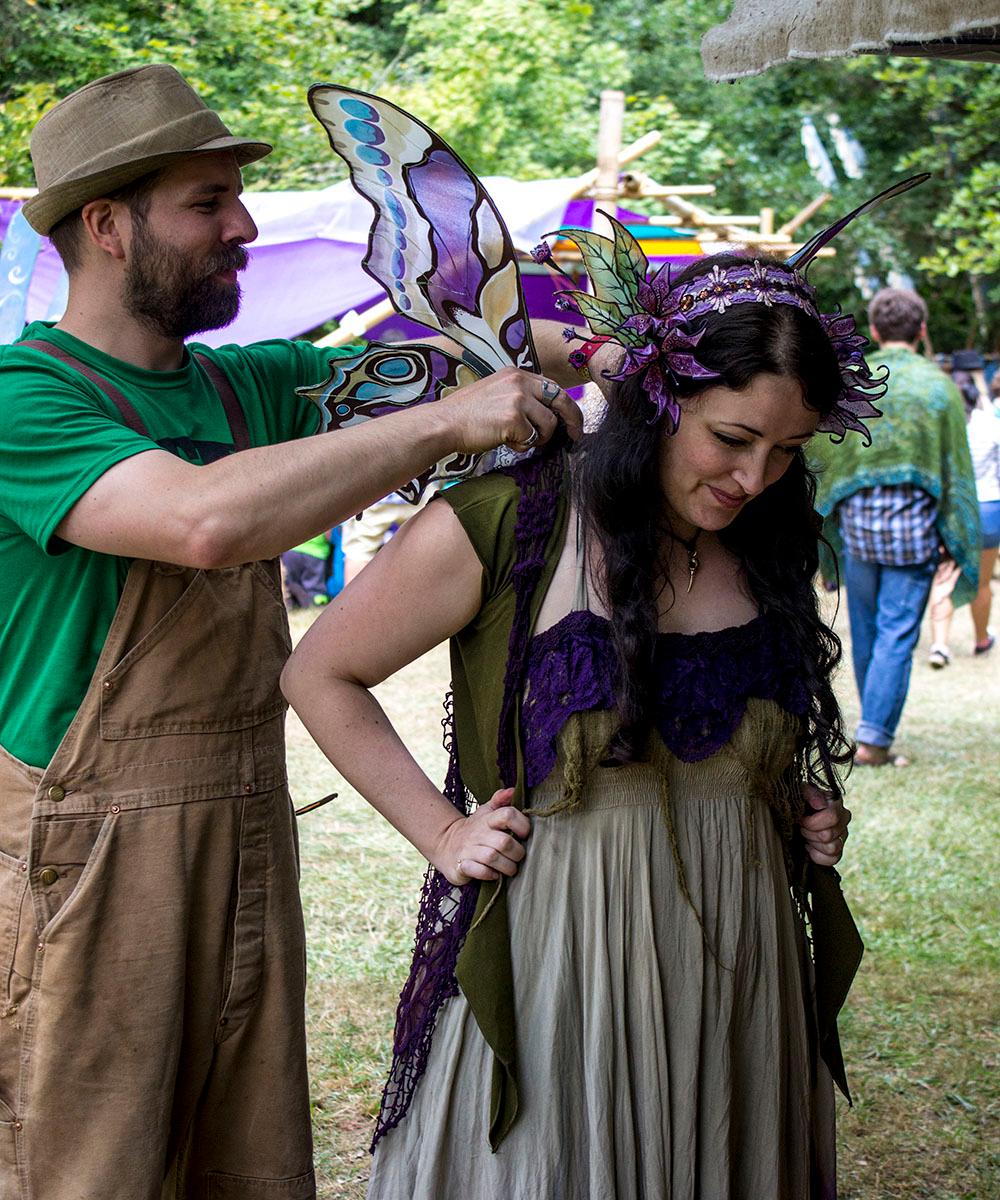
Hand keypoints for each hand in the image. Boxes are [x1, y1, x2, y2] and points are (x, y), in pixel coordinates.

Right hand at [437, 367, 581, 454]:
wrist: (444, 423)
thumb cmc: (467, 415)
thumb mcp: (496, 393)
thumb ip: (520, 397)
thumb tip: (545, 414)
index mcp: (515, 374)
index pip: (552, 387)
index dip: (565, 406)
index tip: (572, 422)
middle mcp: (519, 381)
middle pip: (561, 399)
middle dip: (572, 420)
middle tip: (575, 436)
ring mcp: (517, 398)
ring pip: (549, 423)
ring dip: (538, 438)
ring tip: (517, 440)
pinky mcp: (514, 418)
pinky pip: (532, 437)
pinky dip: (521, 445)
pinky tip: (505, 442)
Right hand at [437, 787, 531, 883]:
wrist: (445, 844)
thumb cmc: (475, 830)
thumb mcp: (486, 812)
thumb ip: (500, 801)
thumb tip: (513, 790)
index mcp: (487, 819)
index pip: (507, 815)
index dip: (522, 825)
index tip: (524, 835)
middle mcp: (478, 833)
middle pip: (504, 842)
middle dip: (517, 853)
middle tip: (518, 857)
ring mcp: (468, 849)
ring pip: (492, 857)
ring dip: (507, 867)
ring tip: (510, 869)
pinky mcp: (461, 866)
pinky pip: (478, 871)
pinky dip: (489, 874)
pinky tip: (494, 874)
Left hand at [798, 782, 851, 866]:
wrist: (794, 815)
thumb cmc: (796, 802)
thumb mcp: (799, 793)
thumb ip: (809, 793)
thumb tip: (821, 805)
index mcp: (835, 802)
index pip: (832, 817)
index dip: (812, 822)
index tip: (800, 820)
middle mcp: (844, 818)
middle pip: (828, 835)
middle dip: (809, 833)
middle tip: (801, 827)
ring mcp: (843, 835)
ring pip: (832, 848)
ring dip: (813, 843)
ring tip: (805, 836)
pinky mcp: (839, 850)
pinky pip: (833, 859)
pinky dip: (817, 855)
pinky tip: (809, 846)